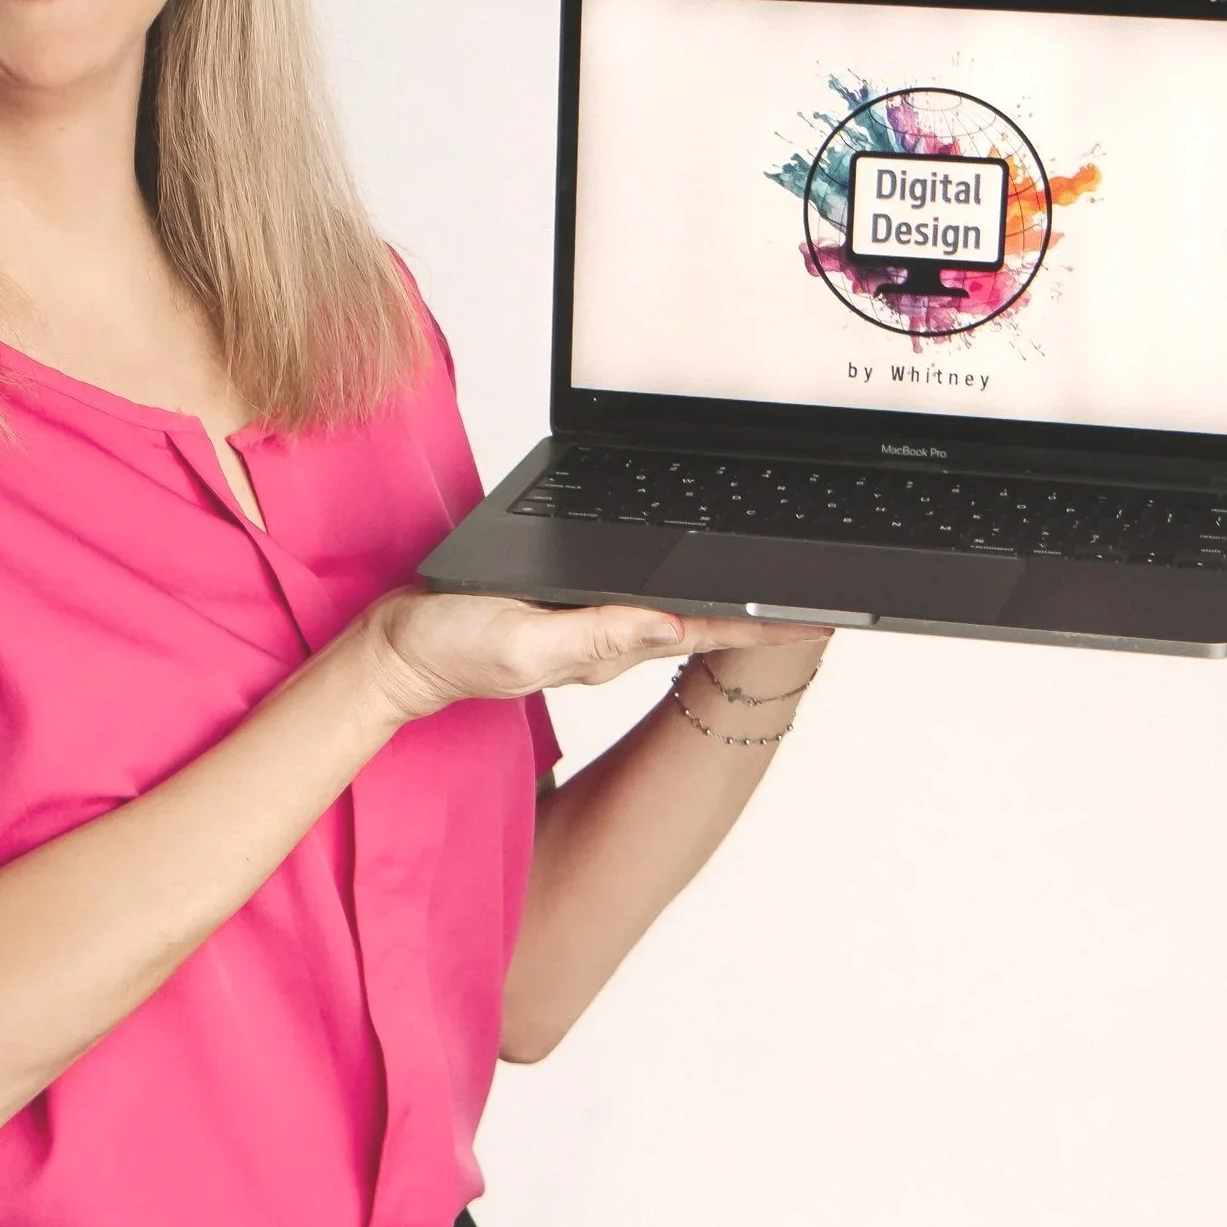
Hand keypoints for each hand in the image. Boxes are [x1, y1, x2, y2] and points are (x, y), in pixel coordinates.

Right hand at [357, 589, 825, 725]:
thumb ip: (594, 634)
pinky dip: (679, 584)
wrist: (399, 649)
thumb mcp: (522, 640)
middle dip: (768, 612)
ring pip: (680, 607)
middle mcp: (614, 637)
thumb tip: (668, 622)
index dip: (770, 625)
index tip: (827, 615)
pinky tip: (694, 577)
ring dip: (731, 598)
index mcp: (613, 645)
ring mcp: (595, 625)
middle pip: (708, 622)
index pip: (710, 633)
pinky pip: (640, 594)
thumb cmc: (451, 649)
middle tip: (827, 596)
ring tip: (781, 584)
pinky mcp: (571, 608)